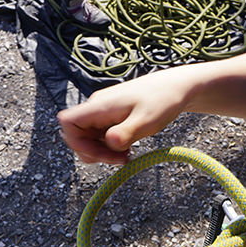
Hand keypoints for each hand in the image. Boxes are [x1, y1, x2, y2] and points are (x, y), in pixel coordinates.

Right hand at [58, 70, 190, 164]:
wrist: (178, 87)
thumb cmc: (163, 100)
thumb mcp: (146, 121)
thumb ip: (126, 133)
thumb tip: (110, 143)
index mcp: (100, 105)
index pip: (67, 122)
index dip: (76, 143)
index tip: (100, 153)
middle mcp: (97, 108)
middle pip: (77, 136)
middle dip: (94, 153)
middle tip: (121, 159)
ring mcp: (104, 113)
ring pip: (89, 139)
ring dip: (103, 152)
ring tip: (127, 155)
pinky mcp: (112, 118)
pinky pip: (101, 136)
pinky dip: (110, 147)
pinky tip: (128, 148)